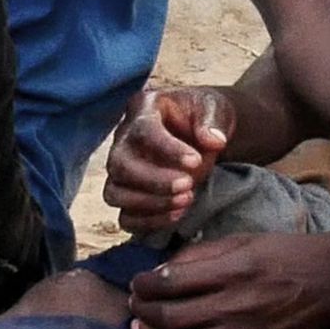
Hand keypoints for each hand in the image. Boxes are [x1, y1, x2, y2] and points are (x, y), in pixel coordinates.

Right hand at [106, 88, 234, 236]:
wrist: (204, 131)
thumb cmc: (205, 115)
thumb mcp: (214, 108)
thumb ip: (212, 122)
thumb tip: (214, 141)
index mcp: (143, 108)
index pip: (143, 131)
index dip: (167, 150)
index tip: (196, 161)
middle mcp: (123, 138)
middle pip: (120, 165)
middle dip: (155, 181)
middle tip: (189, 185)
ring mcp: (121, 168)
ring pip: (115, 193)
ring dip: (150, 203)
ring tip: (187, 199)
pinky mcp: (128, 193)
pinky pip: (124, 216)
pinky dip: (148, 221)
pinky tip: (177, 213)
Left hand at [130, 233, 329, 328]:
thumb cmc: (286, 253)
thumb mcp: (246, 240)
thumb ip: (204, 253)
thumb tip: (163, 269)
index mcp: (233, 269)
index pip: (171, 281)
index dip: (145, 283)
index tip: (137, 281)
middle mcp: (234, 304)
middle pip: (170, 316)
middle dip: (143, 310)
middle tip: (135, 304)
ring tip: (142, 328)